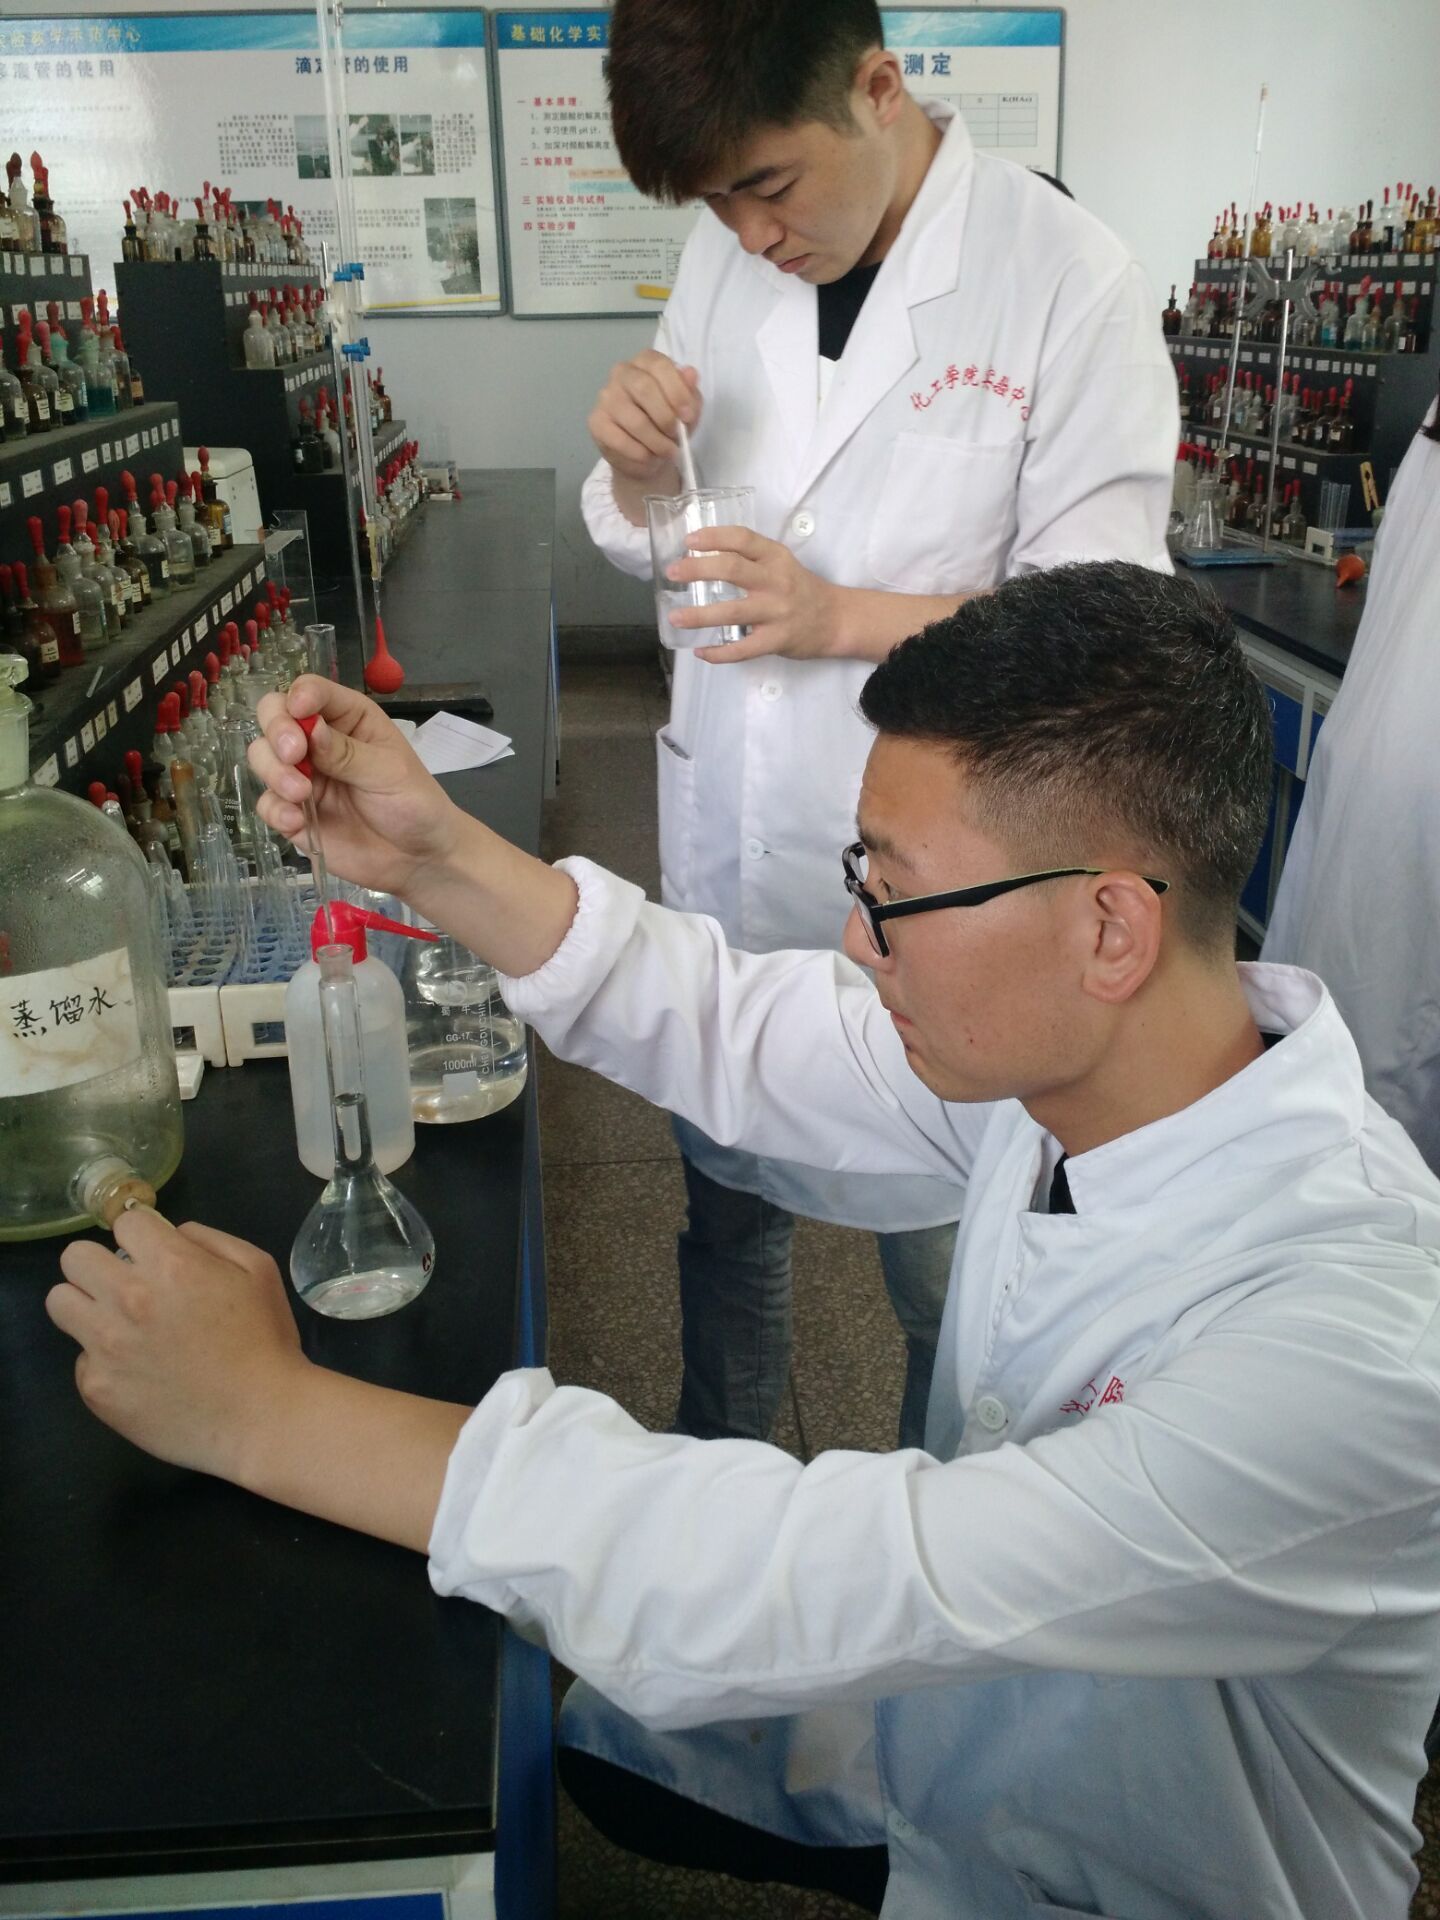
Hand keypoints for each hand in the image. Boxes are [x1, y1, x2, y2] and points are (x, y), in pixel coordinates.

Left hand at [46, 1211, 308, 1482]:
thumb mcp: (258, 1270)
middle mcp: (128, 1299)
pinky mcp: (95, 1387)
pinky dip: (104, 1362)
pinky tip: (139, 1375)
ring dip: (87, 1306)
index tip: (154, 1255)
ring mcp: (105, 1346)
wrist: (259, 1418)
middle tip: (125, 1286)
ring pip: (59, 1302)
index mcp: (171, 1265)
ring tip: (117, 1326)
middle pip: (74, 1257)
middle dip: (101, 1264)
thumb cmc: (266, 1341)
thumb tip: (172, 1235)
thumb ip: (210, 1240)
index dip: (142, 1236)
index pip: (124, 1223)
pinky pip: (81, 1359)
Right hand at [249, 676, 460, 900]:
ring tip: (301, 794)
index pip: (311, 691)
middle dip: (277, 731)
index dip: (298, 696)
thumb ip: (347, 752)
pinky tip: (297, 822)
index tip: (299, 713)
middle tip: (294, 754)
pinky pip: (267, 803)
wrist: (417, 858)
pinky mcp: (294, 812)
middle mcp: (319, 741)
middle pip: (274, 716)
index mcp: (348, 718)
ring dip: (274, 771)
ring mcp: (303, 776)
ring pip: (263, 757)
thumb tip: (309, 728)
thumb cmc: (413, 803)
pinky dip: (275, 810)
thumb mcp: (388, 772)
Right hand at [588, 349, 702, 486]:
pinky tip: (649, 457)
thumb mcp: (687, 409)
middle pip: (644, 388)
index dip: (677, 391)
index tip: (688, 416)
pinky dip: (640, 454)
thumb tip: (691, 374)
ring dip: (657, 442)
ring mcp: (606, 397)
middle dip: (666, 418)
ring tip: (668, 452)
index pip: (659, 365)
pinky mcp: (596, 422)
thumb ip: (690, 392)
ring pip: (635, 419)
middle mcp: (621, 373)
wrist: (646, 455)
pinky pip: (620, 440)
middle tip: (677, 436)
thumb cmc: (668, 424)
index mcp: (646, 362)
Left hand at [667, 528, 843, 662]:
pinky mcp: (777, 640)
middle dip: (697, 570)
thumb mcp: (781, 564)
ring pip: (732, 612)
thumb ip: (750, 560)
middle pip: (732, 569)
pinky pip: (743, 649)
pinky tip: (701, 651)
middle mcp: (776, 581)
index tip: (689, 541)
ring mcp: (777, 612)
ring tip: (675, 617)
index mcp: (776, 557)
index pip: (743, 539)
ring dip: (699, 615)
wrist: (836, 620)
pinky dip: (719, 653)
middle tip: (673, 572)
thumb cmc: (801, 589)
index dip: (714, 537)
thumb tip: (701, 558)